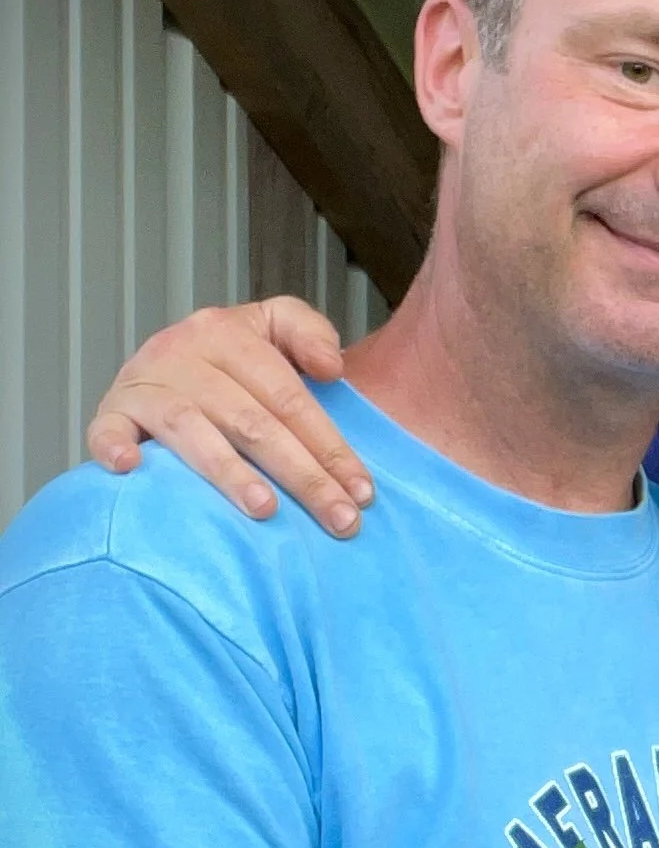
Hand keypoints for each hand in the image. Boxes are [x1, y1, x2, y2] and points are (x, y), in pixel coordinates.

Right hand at [87, 298, 372, 537]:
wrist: (157, 357)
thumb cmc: (227, 360)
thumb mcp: (268, 328)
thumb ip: (306, 333)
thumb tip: (332, 368)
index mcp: (229, 334)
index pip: (290, 397)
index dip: (329, 445)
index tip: (361, 491)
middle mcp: (185, 354)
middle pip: (252, 421)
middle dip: (302, 475)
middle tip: (339, 519)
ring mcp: (145, 383)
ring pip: (191, 430)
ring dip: (228, 472)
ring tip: (265, 509)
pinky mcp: (112, 410)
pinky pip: (108, 429)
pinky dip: (115, 446)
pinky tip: (132, 470)